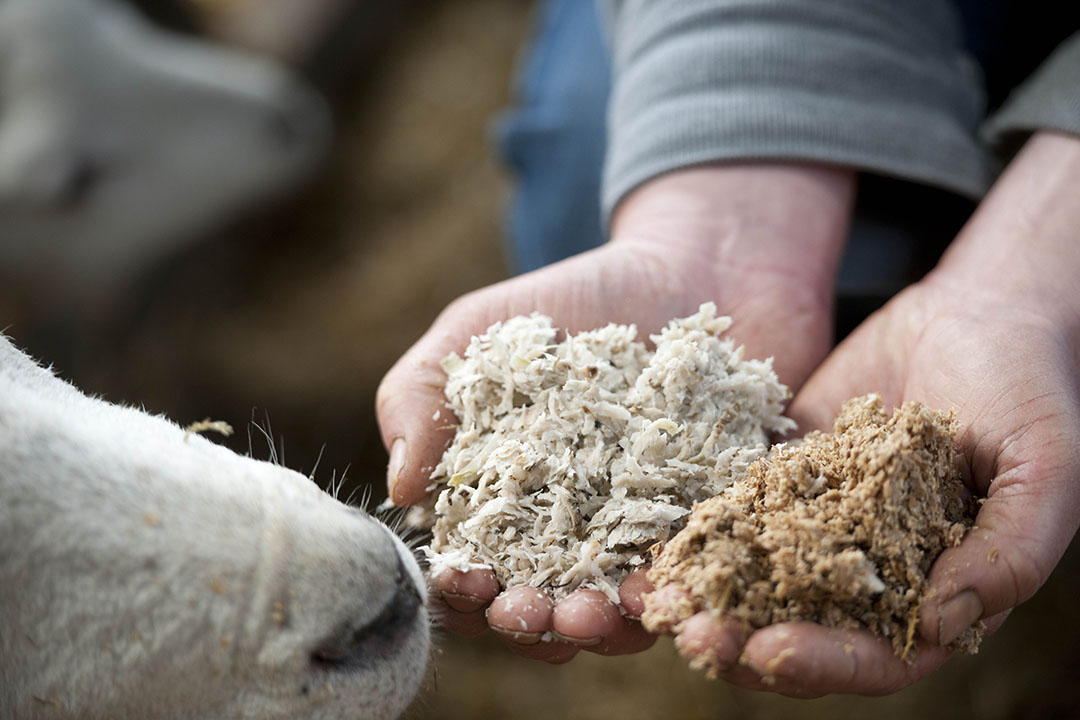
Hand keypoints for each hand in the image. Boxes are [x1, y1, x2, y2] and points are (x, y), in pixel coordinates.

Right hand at [376, 163, 853, 661]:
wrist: (695, 264)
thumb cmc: (572, 300)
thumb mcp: (477, 333)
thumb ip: (420, 397)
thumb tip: (401, 491)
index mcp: (513, 505)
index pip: (476, 567)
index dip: (462, 587)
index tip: (464, 580)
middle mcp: (578, 536)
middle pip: (547, 603)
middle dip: (531, 621)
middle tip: (528, 613)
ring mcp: (648, 537)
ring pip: (620, 606)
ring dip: (602, 626)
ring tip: (593, 614)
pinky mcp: (715, 523)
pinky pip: (698, 572)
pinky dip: (681, 590)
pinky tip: (667, 587)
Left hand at [658, 131, 1079, 694]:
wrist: (974, 315)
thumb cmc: (1026, 392)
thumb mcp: (1040, 470)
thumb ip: (1008, 553)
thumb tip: (940, 627)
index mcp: (932, 595)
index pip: (874, 656)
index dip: (823, 662)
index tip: (768, 652)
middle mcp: (865, 574)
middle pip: (797, 629)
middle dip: (740, 640)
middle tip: (689, 634)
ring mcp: (814, 528)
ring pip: (749, 580)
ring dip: (700, 595)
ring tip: (648, 598)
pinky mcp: (776, 480)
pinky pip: (728, 512)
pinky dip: (688, 530)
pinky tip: (644, 535)